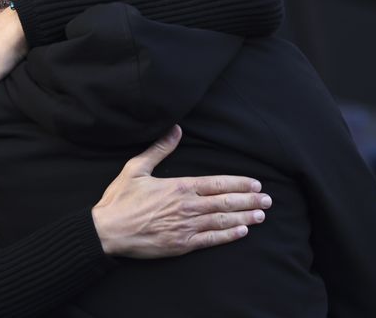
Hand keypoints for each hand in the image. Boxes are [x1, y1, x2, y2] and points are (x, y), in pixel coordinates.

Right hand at [91, 125, 271, 258]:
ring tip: (261, 216)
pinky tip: (241, 232)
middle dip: (249, 201)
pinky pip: (211, 240)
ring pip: (223, 220)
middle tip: (268, 201)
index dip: (240, 184)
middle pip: (226, 202)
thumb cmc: (120, 199)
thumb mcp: (136, 168)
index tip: (256, 184)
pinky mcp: (181, 245)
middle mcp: (188, 207)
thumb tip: (176, 130)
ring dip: (244, 217)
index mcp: (179, 187)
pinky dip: (228, 236)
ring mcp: (186, 227)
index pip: (218, 183)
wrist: (107, 231)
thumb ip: (159, 149)